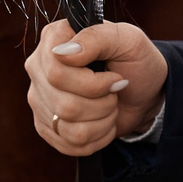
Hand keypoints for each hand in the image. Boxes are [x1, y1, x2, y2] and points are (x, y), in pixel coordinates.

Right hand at [26, 18, 167, 156]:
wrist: (143, 92)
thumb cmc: (135, 60)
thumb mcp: (127, 39)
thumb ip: (96, 37)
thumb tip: (64, 53)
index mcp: (54, 38)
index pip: (56, 73)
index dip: (91, 84)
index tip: (114, 78)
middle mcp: (39, 68)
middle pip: (63, 104)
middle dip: (101, 104)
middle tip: (116, 91)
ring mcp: (39, 98)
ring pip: (66, 127)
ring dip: (101, 120)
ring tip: (110, 105)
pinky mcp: (46, 125)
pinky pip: (68, 143)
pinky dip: (97, 136)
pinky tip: (103, 121)